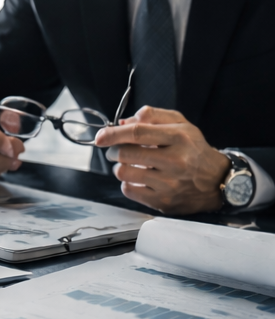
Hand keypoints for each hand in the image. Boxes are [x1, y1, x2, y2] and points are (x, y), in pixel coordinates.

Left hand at [93, 107, 229, 214]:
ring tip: (131, 164)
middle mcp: (175, 160)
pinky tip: (139, 179)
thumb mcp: (181, 126)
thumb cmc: (194, 150)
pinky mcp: (163, 201)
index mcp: (179, 137)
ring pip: (123, 172)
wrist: (217, 181)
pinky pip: (129, 190)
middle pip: (126, 153)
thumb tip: (122, 122)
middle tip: (116, 151)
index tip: (100, 137)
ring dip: (121, 167)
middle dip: (114, 151)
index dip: (113, 134)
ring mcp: (169, 183)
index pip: (137, 132)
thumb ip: (154, 117)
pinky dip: (128, 183)